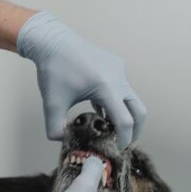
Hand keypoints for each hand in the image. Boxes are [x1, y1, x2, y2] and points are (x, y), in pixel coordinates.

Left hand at [18, 11, 146, 149]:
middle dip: (135, 130)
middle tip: (124, 143)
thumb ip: (56, 128)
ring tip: (108, 128)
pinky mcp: (116, 65)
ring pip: (130, 99)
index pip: (124, 121)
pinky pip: (123, 88)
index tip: (118, 150)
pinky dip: (117, 102)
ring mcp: (119, 69)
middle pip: (139, 110)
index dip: (124, 139)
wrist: (53, 41)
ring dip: (124, 114)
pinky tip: (101, 110)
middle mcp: (118, 77)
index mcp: (105, 87)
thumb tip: (65, 141)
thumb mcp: (51, 103)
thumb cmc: (53, 69)